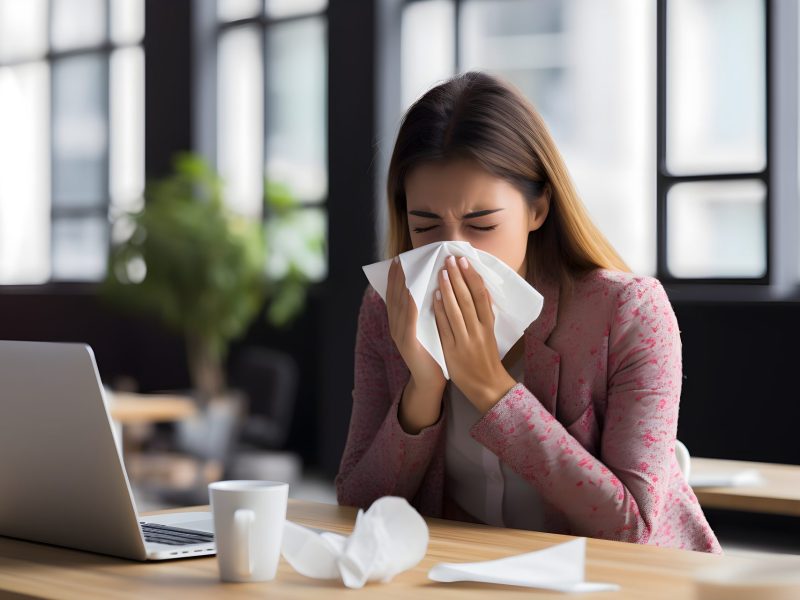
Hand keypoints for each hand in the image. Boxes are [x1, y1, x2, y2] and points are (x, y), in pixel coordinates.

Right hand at [386, 257, 446, 389]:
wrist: (431, 381)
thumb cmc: (433, 352)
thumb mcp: (426, 327)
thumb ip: (424, 311)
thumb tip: (429, 287)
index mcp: (400, 322)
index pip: (395, 295)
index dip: (395, 278)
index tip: (399, 260)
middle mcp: (396, 327)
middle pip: (394, 296)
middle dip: (397, 277)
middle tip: (400, 259)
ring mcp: (400, 335)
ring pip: (399, 305)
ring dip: (403, 286)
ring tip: (405, 269)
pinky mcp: (408, 344)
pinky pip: (408, 320)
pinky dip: (410, 305)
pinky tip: (412, 292)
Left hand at [433, 255, 516, 412]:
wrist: (488, 386)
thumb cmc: (487, 357)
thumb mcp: (490, 333)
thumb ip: (485, 313)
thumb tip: (481, 289)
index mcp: (489, 325)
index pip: (481, 295)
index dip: (472, 277)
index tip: (464, 261)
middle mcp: (479, 331)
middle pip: (468, 299)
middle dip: (458, 277)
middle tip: (449, 259)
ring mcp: (466, 340)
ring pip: (456, 310)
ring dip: (448, 290)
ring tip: (440, 272)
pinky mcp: (453, 350)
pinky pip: (445, 327)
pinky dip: (440, 310)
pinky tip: (433, 297)